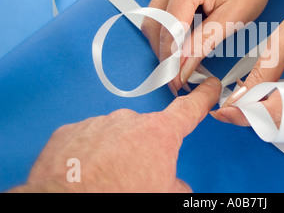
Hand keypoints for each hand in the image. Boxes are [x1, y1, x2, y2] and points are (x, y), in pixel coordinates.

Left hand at [10, 77, 221, 192]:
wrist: (69, 203)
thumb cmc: (119, 196)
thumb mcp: (164, 194)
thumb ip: (177, 185)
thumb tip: (178, 186)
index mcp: (159, 134)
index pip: (189, 109)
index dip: (202, 97)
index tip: (210, 86)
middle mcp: (129, 120)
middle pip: (145, 132)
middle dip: (143, 150)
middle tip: (134, 176)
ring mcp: (98, 123)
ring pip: (114, 136)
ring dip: (114, 152)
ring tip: (106, 179)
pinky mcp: (70, 132)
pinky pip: (87, 140)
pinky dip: (88, 154)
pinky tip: (85, 174)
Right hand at [141, 0, 282, 94]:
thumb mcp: (232, 19)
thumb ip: (203, 44)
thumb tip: (181, 69)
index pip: (169, 30)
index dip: (170, 60)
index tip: (176, 82)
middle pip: (155, 25)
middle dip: (164, 53)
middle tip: (177, 75)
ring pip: (154, 19)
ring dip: (165, 42)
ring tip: (181, 60)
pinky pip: (161, 10)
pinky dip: (170, 29)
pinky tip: (185, 40)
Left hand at [211, 0, 283, 134]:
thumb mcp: (281, 41)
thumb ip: (260, 75)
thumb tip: (240, 99)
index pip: (278, 111)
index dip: (247, 114)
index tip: (226, 112)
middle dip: (255, 119)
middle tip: (233, 106)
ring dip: (269, 118)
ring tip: (252, 98)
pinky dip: (283, 114)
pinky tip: (270, 98)